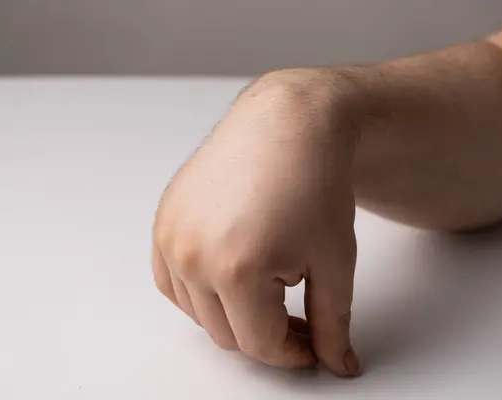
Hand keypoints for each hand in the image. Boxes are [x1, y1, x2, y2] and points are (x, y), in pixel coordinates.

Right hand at [152, 72, 360, 374]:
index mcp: (236, 269)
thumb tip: (336, 362)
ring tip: (268, 282)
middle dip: (265, 333)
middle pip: (226, 334)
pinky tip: (230, 273)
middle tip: (297, 316)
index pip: (260, 345)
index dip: (293, 353)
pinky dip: (198, 290)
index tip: (312, 343)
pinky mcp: (164, 221)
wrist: (288, 123)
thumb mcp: (334, 260)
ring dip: (232, 312)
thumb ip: (333, 323)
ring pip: (196, 312)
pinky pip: (171, 281)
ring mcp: (172, 236)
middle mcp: (192, 255)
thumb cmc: (314, 180)